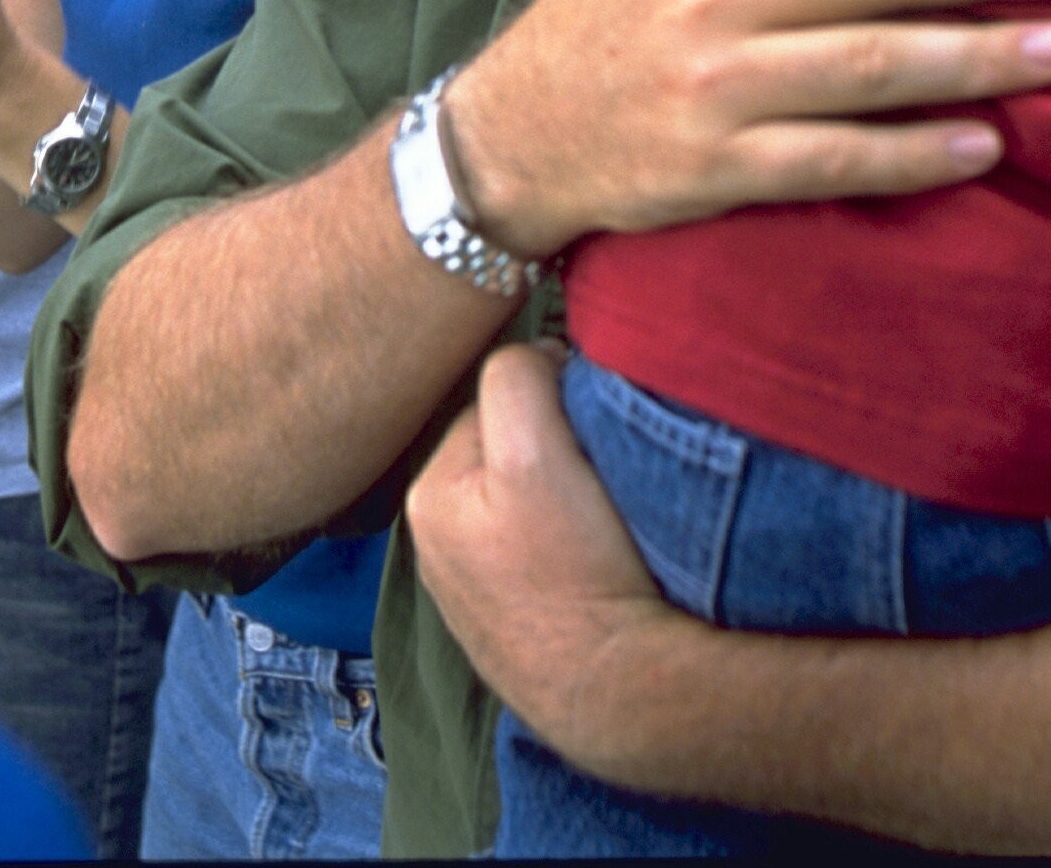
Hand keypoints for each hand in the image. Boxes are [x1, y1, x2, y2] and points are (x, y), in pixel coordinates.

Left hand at [406, 344, 684, 775]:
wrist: (622, 695)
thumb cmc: (577, 572)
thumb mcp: (535, 449)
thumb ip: (518, 377)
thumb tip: (537, 354)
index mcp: (428, 496)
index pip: (495, 406)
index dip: (552, 404)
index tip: (590, 431)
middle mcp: (436, 545)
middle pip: (510, 454)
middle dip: (553, 453)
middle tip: (600, 482)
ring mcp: (475, 592)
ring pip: (529, 505)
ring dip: (565, 501)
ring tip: (601, 528)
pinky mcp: (516, 626)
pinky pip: (545, 557)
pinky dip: (571, 551)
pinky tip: (597, 567)